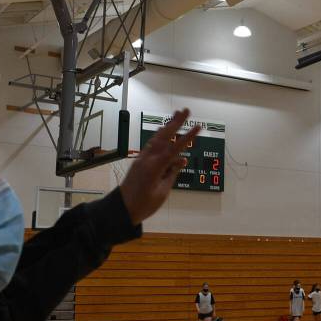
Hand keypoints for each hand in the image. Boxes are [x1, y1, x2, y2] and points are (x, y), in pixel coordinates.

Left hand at [120, 108, 200, 224]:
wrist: (122, 209)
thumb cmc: (144, 204)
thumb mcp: (162, 192)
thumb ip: (172, 174)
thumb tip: (181, 160)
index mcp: (155, 167)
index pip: (175, 148)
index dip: (187, 137)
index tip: (199, 127)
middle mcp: (147, 158)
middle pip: (163, 136)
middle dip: (175, 123)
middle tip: (186, 111)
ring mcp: (142, 159)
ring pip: (157, 138)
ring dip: (167, 126)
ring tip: (176, 115)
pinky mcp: (140, 161)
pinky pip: (152, 145)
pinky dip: (160, 136)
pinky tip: (163, 131)